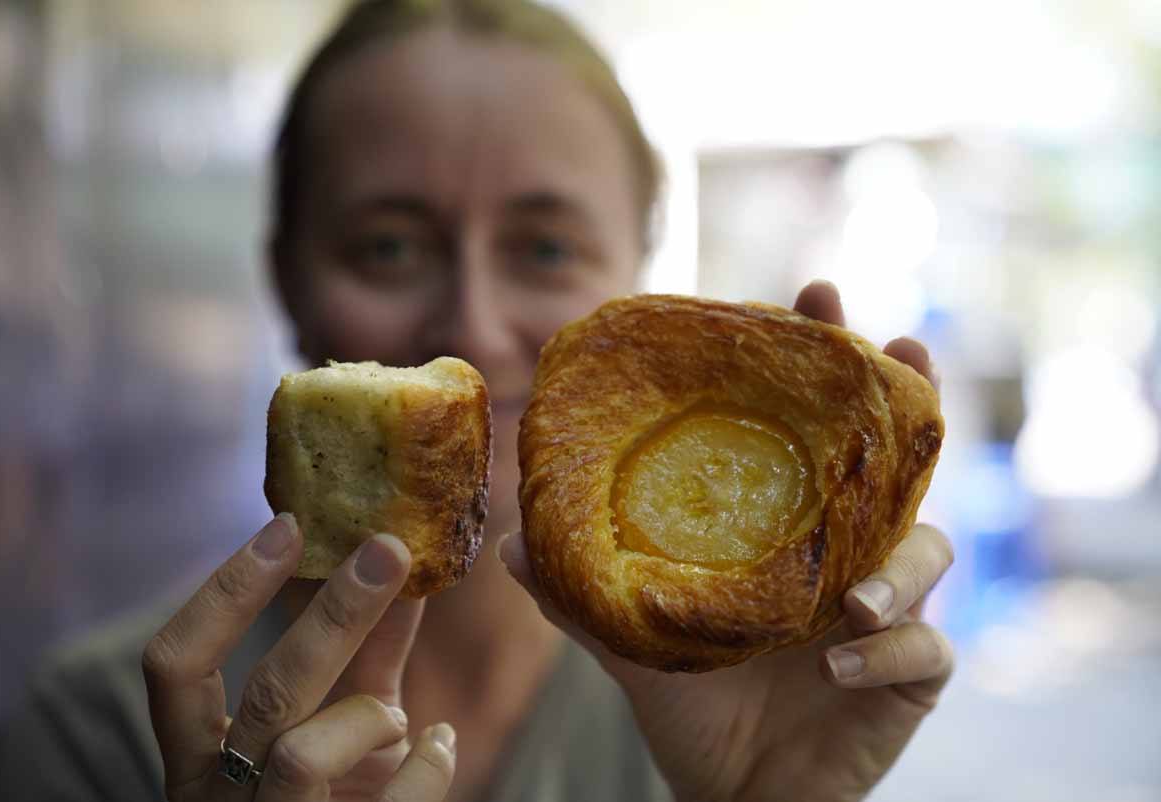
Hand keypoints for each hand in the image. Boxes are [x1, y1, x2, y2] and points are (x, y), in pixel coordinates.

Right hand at [142, 515, 455, 801]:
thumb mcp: (338, 728)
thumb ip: (360, 657)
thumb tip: (398, 562)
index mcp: (197, 760)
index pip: (176, 665)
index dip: (224, 592)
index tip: (288, 526)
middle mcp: (216, 800)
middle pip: (264, 694)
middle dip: (334, 613)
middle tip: (390, 549)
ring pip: (301, 755)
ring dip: (368, 716)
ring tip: (402, 719)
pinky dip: (427, 770)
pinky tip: (440, 748)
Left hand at [500, 280, 953, 801]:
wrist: (731, 791)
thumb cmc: (691, 704)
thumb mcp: (634, 638)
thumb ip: (581, 590)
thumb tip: (510, 537)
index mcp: (787, 530)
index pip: (813, 432)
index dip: (825, 363)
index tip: (814, 295)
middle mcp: (846, 554)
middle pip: (896, 460)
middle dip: (908, 397)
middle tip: (902, 346)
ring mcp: (888, 609)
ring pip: (930, 550)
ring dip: (900, 561)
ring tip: (851, 595)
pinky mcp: (910, 675)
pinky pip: (927, 649)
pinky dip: (891, 652)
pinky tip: (838, 667)